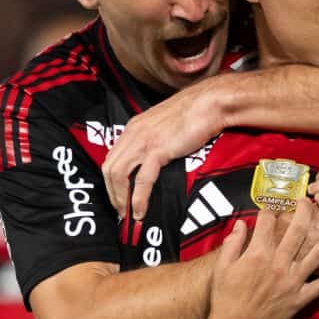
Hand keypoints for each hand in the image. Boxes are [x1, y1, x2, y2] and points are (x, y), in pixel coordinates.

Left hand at [103, 83, 225, 219]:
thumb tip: (151, 161)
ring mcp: (143, 141)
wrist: (209, 103)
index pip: (111, 158)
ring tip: (127, 215)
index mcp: (132, 128)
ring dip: (120, 199)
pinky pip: (141, 180)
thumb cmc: (193, 114)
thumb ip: (152, 140)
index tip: (117, 196)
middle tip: (120, 211)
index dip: (110, 181)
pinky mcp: (158, 150)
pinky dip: (138, 199)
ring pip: (118, 175)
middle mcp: (133, 134)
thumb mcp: (163, 126)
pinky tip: (140, 211)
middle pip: (109, 168)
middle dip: (112, 193)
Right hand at [201, 200, 318, 318]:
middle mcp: (278, 265)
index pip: (267, 223)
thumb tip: (241, 223)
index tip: (272, 204)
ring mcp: (292, 282)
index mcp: (256, 255)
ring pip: (317, 254)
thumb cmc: (225, 299)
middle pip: (296, 231)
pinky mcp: (300, 298)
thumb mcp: (222, 268)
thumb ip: (232, 243)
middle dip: (304, 211)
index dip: (269, 210)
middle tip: (308, 200)